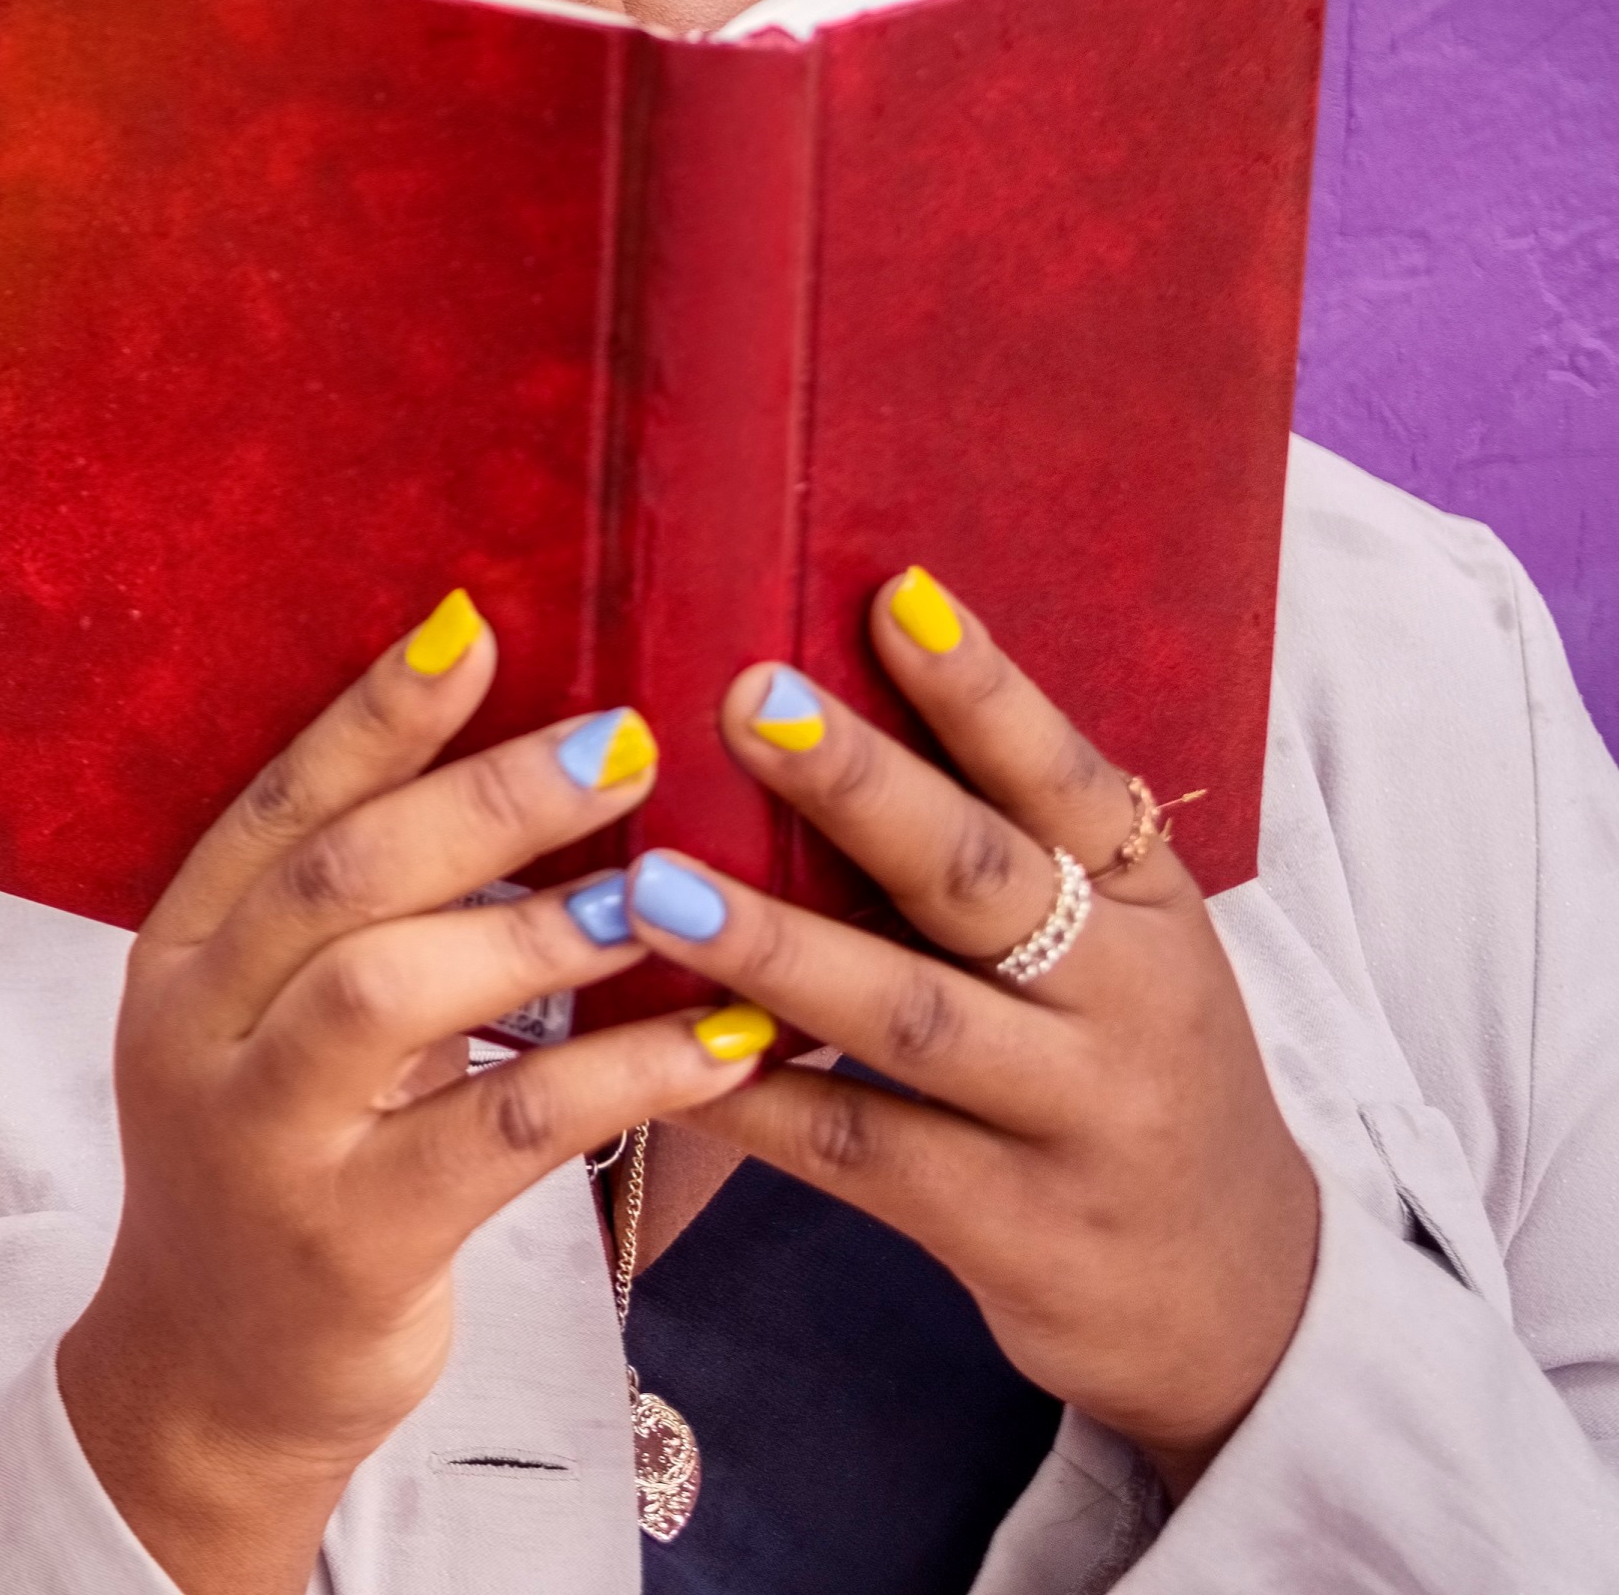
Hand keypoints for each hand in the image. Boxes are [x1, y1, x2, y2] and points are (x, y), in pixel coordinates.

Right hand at [52, 594, 779, 1594]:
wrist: (215, 1374)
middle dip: (485, 800)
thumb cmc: (284, 1162)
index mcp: (181, 952)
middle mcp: (201, 1031)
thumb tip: (537, 769)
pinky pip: (501, 1133)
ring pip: (395, 994)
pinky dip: (621, 1077)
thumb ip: (362, 921)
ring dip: (537, 930)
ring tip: (658, 888)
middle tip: (625, 741)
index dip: (375, 713)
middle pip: (340, 880)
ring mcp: (268, 1139)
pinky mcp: (353, 1240)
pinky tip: (720, 1044)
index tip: (476, 623)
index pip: (277, 804)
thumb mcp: (274, 1026)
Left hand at [618, 571, 1321, 1482]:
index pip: (1066, 778)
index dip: (982, 690)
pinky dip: (751, 1097)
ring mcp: (1071, 1117)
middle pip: (981, 881)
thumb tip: (832, 687)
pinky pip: (859, 1149)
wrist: (1231, 1289)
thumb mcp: (1115, 944)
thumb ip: (1004, 842)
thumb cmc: (1124, 1061)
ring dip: (778, 949)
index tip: (893, 594)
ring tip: (655, 886)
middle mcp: (1126, 1000)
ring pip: (912, 1018)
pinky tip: (652, 1052)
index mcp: (1147, 903)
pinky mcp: (1007, 1225)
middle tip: (745, 700)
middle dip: (862, 789)